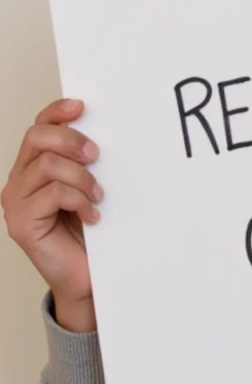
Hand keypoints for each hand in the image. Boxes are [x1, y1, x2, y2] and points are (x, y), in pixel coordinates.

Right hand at [1, 98, 101, 329]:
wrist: (85, 276)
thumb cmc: (89, 230)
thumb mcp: (88, 186)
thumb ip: (84, 161)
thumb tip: (103, 129)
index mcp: (32, 165)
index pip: (38, 126)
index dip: (57, 111)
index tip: (82, 107)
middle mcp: (18, 180)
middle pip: (38, 137)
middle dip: (72, 140)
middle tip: (96, 156)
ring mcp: (15, 202)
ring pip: (49, 165)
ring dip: (81, 177)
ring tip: (98, 196)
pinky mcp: (20, 223)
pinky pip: (53, 194)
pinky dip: (79, 200)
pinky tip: (92, 216)